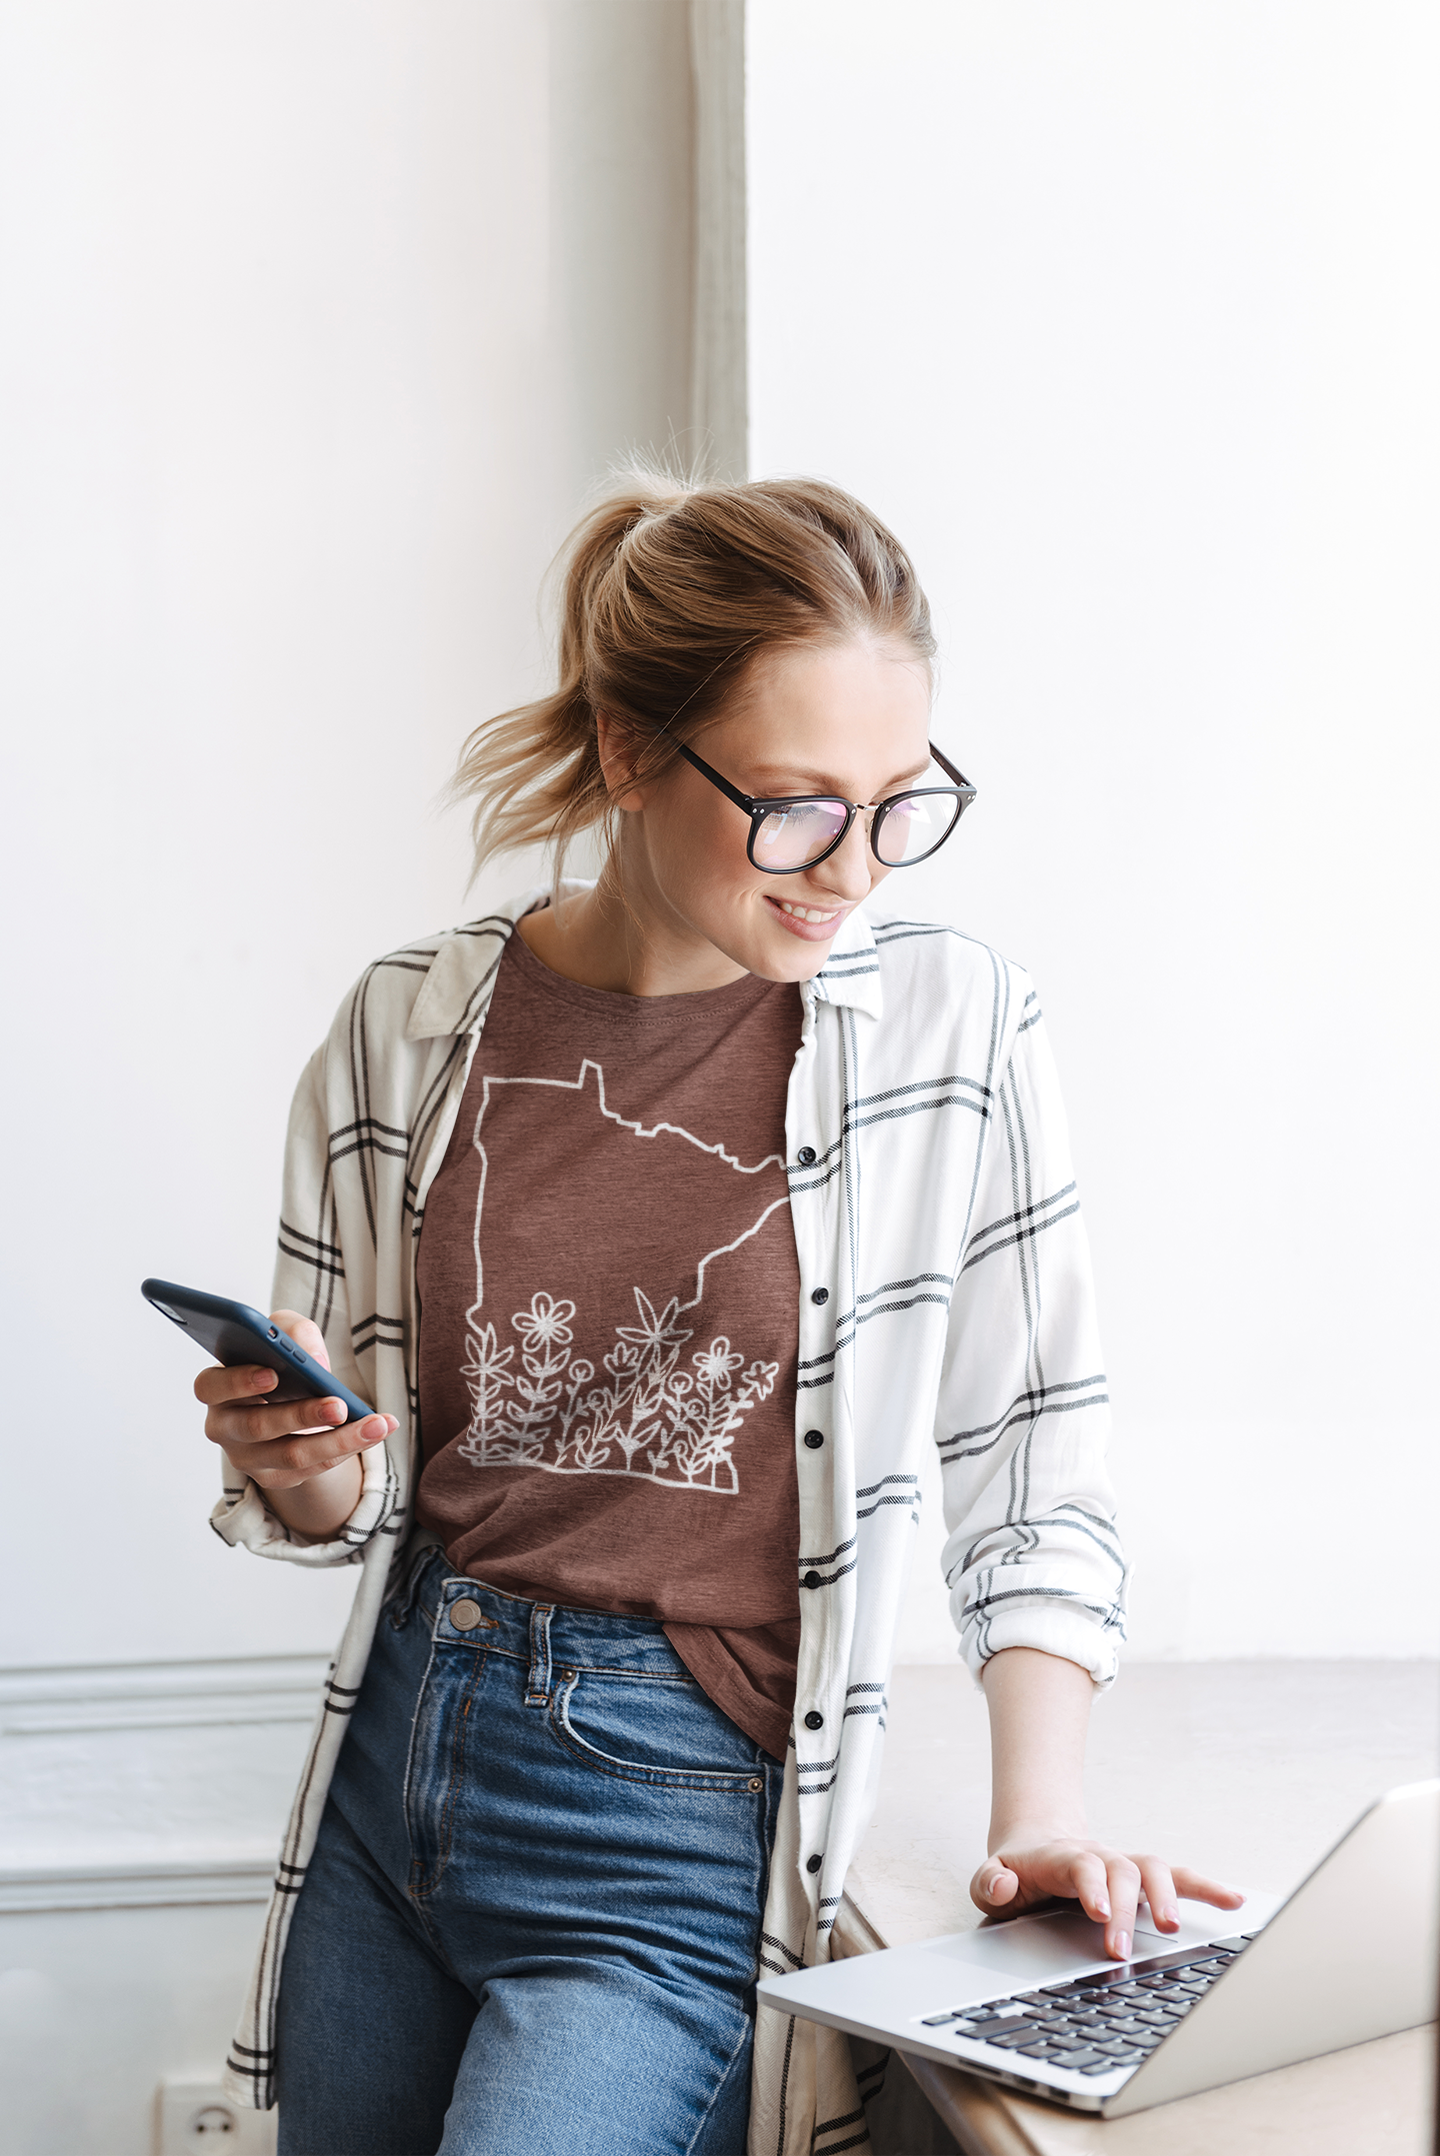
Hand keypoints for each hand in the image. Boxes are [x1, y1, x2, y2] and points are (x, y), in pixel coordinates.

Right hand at [195, 1308, 394, 1537]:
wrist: (286, 1399)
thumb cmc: (279, 1359)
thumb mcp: (284, 1333)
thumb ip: (292, 1332)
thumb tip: (315, 1362)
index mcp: (216, 1387)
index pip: (210, 1386)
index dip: (238, 1381)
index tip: (273, 1374)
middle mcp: (223, 1427)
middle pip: (258, 1426)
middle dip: (302, 1415)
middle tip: (339, 1405)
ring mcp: (246, 1458)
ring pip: (292, 1455)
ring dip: (339, 1440)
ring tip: (376, 1424)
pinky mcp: (273, 1477)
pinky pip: (312, 1469)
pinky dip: (347, 1449)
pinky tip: (376, 1431)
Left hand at [970, 1830, 1243, 1963]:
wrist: (1035, 1847)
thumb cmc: (1016, 1873)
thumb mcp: (990, 1879)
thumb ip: (989, 1882)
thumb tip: (1004, 1882)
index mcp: (1061, 1858)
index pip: (1080, 1865)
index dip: (1091, 1886)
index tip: (1098, 1912)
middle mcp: (1099, 1857)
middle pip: (1119, 1872)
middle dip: (1123, 1911)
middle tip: (1119, 1950)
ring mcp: (1123, 1866)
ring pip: (1153, 1869)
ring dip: (1167, 1895)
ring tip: (1174, 1925)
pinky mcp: (1143, 1879)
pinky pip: (1179, 1877)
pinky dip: (1206, 1888)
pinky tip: (1232, 1901)